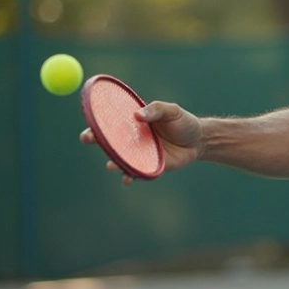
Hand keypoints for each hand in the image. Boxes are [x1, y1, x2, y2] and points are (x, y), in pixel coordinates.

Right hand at [80, 101, 202, 184]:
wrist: (200, 140)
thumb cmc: (183, 122)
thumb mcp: (172, 111)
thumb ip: (156, 110)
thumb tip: (137, 115)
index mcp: (134, 123)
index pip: (112, 123)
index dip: (97, 123)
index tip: (88, 124)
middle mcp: (133, 139)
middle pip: (110, 142)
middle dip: (96, 141)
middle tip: (88, 139)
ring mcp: (140, 154)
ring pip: (121, 160)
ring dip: (113, 163)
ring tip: (112, 165)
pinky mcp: (150, 167)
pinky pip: (136, 173)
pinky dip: (129, 177)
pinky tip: (128, 179)